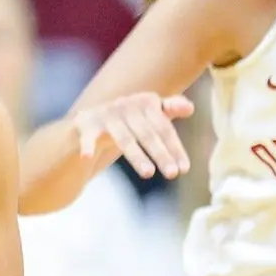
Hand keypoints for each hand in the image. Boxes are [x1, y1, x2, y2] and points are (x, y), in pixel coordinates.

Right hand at [73, 92, 194, 179]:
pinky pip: (88, 137)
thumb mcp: (149, 116)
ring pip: (123, 138)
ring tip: (148, 173)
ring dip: (136, 155)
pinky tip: (88, 157)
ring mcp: (105, 114)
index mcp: (145, 101)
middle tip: (172, 174)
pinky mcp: (85, 125)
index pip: (164, 128)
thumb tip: (190, 107)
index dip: (175, 148)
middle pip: (147, 133)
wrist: (87, 122)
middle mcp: (126, 104)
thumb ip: (170, 109)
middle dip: (161, 153)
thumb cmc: (127, 122)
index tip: (184, 169)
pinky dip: (88, 145)